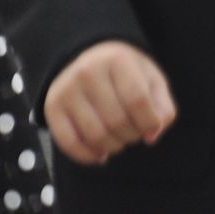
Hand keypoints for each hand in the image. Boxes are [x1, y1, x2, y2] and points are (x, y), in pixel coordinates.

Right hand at [44, 40, 177, 164]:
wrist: (88, 56)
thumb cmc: (127, 74)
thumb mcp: (151, 80)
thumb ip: (162, 107)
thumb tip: (152, 135)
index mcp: (117, 60)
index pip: (137, 100)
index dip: (149, 122)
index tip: (153, 128)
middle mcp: (88, 71)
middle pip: (117, 121)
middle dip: (132, 135)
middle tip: (134, 132)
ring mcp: (67, 89)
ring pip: (95, 135)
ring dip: (114, 146)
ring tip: (120, 139)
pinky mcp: (52, 106)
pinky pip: (69, 143)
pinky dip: (88, 156)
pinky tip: (101, 153)